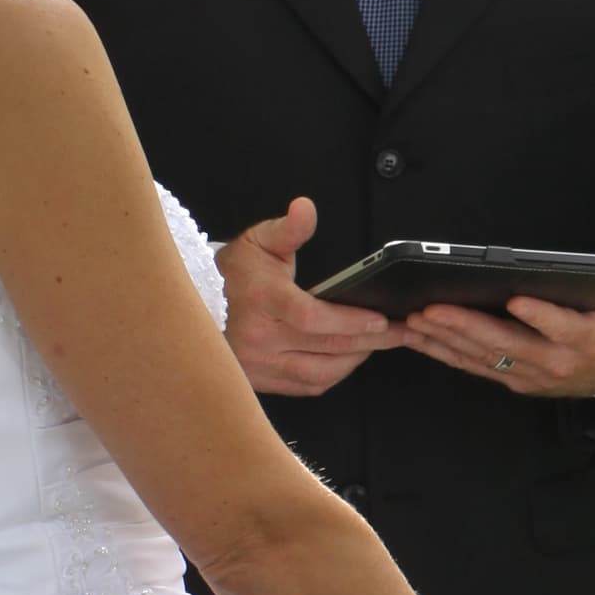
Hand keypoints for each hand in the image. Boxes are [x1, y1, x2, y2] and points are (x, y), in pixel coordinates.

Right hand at [218, 197, 402, 398]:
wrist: (195, 304)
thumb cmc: (233, 273)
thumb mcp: (260, 241)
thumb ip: (289, 228)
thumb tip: (305, 208)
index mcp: (262, 300)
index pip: (312, 318)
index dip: (350, 322)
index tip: (381, 319)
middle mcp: (259, 338)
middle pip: (326, 348)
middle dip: (370, 341)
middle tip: (399, 332)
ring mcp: (258, 365)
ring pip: (320, 374)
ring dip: (354, 360)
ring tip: (376, 343)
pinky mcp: (260, 382)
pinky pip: (306, 386)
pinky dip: (333, 374)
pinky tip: (348, 359)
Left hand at [400, 244, 594, 399]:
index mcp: (588, 342)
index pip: (562, 328)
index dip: (540, 316)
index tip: (516, 297)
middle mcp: (555, 363)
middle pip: (507, 346)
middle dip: (467, 327)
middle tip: (433, 308)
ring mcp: (530, 375)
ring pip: (482, 359)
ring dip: (445, 340)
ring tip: (413, 320)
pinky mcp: (511, 378)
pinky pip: (471, 366)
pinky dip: (442, 352)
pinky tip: (415, 335)